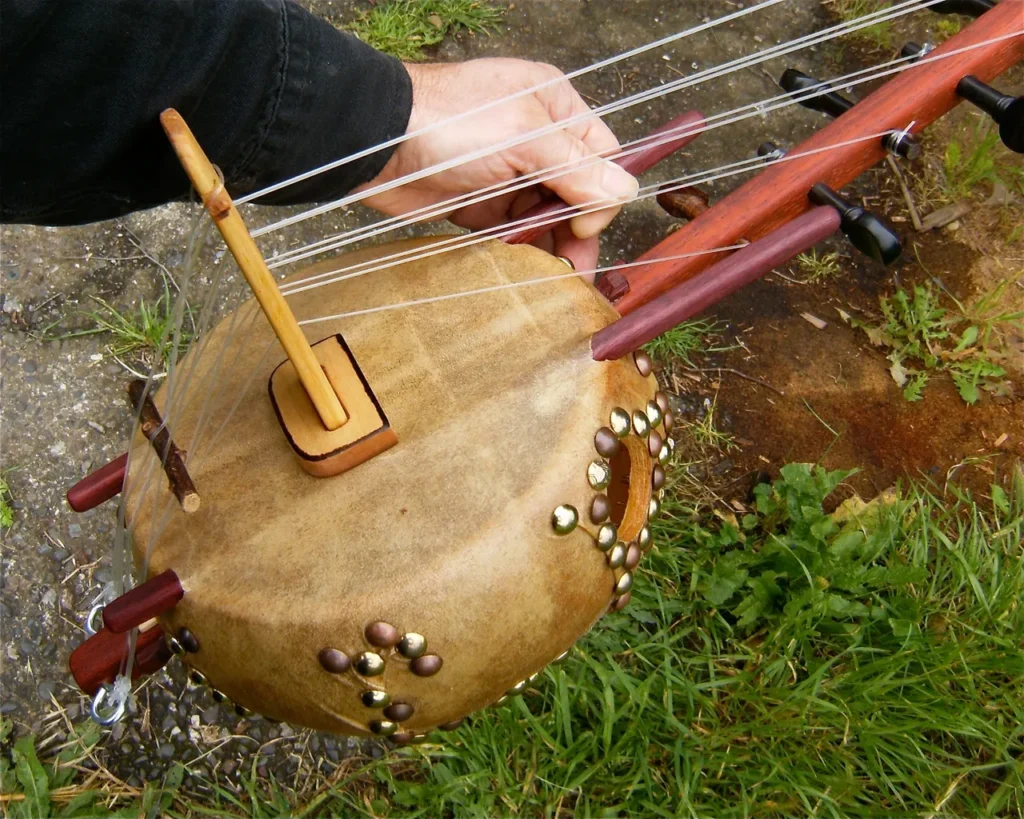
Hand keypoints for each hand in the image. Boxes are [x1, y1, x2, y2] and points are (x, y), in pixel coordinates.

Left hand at [359, 58, 638, 270]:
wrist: (375, 143)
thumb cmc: (448, 123)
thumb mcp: (523, 139)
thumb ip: (577, 168)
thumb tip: (625, 193)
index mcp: (554, 107)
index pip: (602, 156)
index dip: (600, 195)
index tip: (582, 227)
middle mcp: (536, 138)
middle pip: (577, 192)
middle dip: (578, 231)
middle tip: (575, 274)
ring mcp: (508, 171)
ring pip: (546, 216)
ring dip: (551, 248)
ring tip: (554, 282)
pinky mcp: (481, 203)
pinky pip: (514, 232)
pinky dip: (522, 253)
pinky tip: (527, 276)